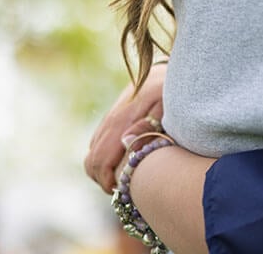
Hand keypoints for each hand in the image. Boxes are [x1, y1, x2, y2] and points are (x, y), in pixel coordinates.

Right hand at [85, 61, 166, 192]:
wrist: (165, 70)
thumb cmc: (170, 92)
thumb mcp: (166, 107)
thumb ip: (149, 124)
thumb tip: (125, 141)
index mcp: (121, 122)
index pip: (100, 160)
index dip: (107, 181)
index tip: (121, 191)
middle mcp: (110, 122)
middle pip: (92, 161)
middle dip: (102, 181)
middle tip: (122, 190)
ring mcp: (109, 119)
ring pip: (92, 153)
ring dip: (102, 171)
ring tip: (123, 179)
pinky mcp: (113, 117)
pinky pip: (98, 142)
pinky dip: (103, 158)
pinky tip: (122, 163)